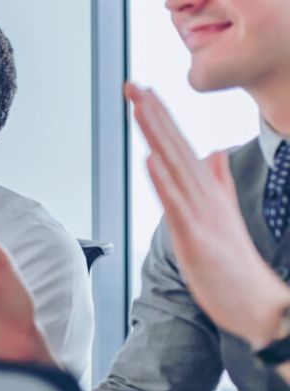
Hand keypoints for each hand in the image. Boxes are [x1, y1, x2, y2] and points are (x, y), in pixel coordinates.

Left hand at [127, 83, 289, 347]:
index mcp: (207, 191)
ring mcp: (200, 215)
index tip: (142, 91)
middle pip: (175, 147)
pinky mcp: (196, 237)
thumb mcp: (223, 215)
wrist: (258, 306)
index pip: (180, 146)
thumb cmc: (235, 264)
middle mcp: (204, 196)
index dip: (161, 117)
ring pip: (174, 167)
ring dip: (156, 135)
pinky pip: (177, 205)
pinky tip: (150, 160)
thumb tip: (212, 154)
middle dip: (153, 114)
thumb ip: (219, 183)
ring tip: (139, 106)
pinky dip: (163, 181)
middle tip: (132, 84)